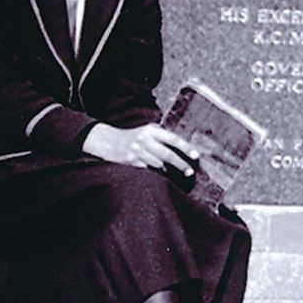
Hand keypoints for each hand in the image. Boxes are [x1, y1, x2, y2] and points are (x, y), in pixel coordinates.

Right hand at [83, 123, 198, 173]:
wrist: (107, 141)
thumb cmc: (132, 136)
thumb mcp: (147, 131)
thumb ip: (162, 136)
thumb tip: (182, 146)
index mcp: (151, 131)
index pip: (172, 139)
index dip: (185, 147)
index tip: (195, 155)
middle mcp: (144, 140)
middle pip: (167, 154)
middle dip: (180, 164)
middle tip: (190, 172)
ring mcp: (137, 152)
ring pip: (158, 164)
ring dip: (166, 169)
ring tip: (173, 171)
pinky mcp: (130, 162)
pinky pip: (147, 169)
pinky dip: (155, 171)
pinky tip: (158, 172)